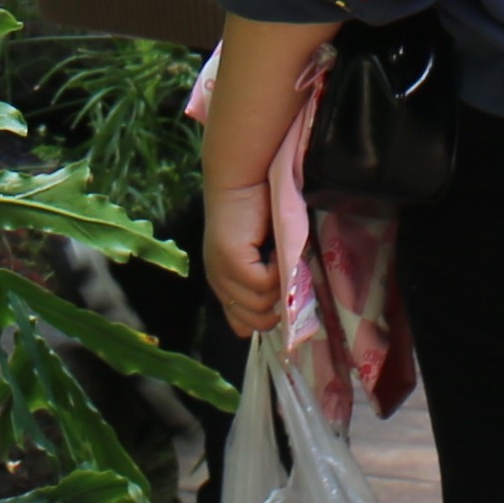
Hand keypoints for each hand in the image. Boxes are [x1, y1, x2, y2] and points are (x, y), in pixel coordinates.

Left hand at [201, 170, 300, 344]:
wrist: (242, 178)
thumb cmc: (258, 210)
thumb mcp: (264, 253)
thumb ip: (268, 280)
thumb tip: (283, 313)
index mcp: (223, 282)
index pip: (241, 324)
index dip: (264, 319)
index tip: (283, 304)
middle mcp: (218, 282)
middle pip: (254, 321)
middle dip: (276, 305)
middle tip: (285, 276)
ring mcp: (222, 274)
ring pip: (261, 305)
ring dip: (278, 283)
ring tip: (277, 255)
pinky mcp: (232, 263)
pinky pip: (264, 285)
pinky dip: (277, 270)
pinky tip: (274, 249)